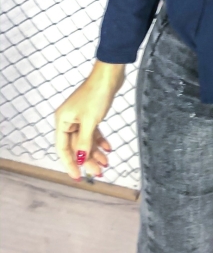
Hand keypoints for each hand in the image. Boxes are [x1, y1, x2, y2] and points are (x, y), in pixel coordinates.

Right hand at [54, 61, 124, 179]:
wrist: (109, 75)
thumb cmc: (96, 94)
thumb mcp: (90, 121)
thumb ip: (84, 142)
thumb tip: (80, 160)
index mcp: (62, 121)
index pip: (63, 149)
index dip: (70, 164)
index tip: (78, 177)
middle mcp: (68, 120)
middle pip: (76, 146)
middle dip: (87, 160)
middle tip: (98, 172)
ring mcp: (79, 117)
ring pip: (85, 140)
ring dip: (95, 152)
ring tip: (106, 163)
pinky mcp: (90, 114)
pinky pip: (92, 132)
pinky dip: (100, 140)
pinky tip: (108, 149)